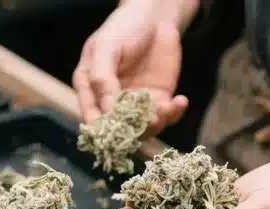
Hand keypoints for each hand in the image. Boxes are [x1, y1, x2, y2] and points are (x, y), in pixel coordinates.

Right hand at [72, 2, 189, 135]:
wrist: (154, 16)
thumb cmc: (124, 26)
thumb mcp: (106, 46)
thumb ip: (101, 76)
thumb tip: (106, 109)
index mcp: (90, 89)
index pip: (91, 115)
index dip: (100, 127)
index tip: (112, 130)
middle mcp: (112, 101)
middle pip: (118, 128)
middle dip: (132, 130)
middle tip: (147, 121)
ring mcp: (136, 103)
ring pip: (143, 127)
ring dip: (155, 124)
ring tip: (165, 109)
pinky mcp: (159, 99)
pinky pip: (166, 116)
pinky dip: (174, 113)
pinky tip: (179, 101)